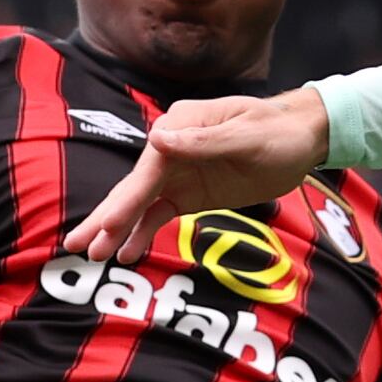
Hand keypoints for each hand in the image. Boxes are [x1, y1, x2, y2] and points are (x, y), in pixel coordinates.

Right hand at [60, 87, 334, 262]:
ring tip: (92, 255)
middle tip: (77, 244)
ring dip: (117, 229)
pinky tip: (126, 253)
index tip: (109, 225)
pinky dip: (142, 232)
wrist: (304, 138)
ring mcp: (178, 172)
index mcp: (181, 126)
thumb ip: (204, 142)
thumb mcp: (247, 136)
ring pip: (140, 204)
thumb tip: (158, 138)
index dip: (127, 199)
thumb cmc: (278, 131)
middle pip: (133, 187)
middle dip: (106, 217)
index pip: (148, 167)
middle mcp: (171, 148)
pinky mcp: (190, 193)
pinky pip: (160, 214)